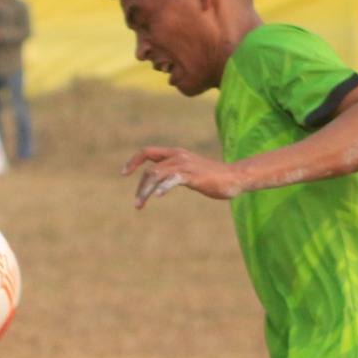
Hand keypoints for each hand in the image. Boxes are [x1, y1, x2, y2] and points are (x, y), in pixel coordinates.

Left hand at [123, 147, 241, 207]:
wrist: (234, 177)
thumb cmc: (212, 177)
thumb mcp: (188, 172)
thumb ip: (174, 173)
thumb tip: (160, 183)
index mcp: (175, 153)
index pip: (147, 152)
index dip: (133, 161)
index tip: (124, 173)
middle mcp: (178, 156)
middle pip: (149, 168)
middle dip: (140, 187)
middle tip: (137, 204)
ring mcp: (185, 165)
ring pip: (156, 174)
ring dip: (145, 190)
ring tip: (140, 205)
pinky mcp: (193, 175)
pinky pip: (173, 179)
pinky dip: (163, 186)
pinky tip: (159, 195)